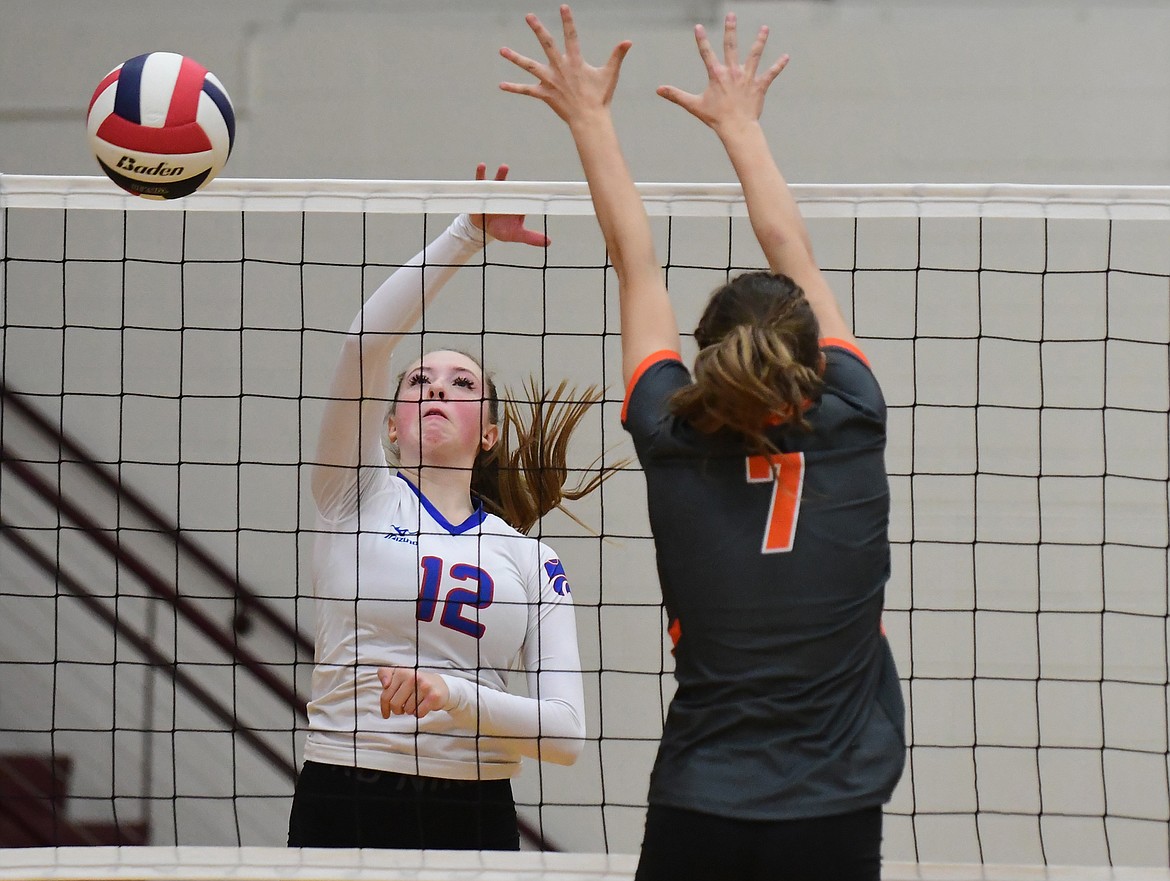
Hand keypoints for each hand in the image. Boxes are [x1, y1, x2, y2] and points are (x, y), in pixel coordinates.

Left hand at [378, 666, 449, 719]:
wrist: (440, 685)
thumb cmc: (416, 682)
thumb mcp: (399, 674)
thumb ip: (385, 674)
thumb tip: (384, 684)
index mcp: (402, 671)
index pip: (386, 694)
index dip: (384, 707)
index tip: (386, 713)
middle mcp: (412, 677)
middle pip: (395, 704)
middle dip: (397, 710)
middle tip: (402, 709)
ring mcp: (423, 686)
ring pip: (407, 710)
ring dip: (409, 711)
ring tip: (414, 704)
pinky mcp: (432, 696)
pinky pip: (418, 713)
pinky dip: (418, 713)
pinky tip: (421, 707)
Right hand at [468, 163, 550, 247]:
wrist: (484, 230)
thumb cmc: (502, 230)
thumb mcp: (517, 235)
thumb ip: (531, 237)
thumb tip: (549, 242)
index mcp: (518, 204)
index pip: (527, 197)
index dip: (532, 193)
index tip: (539, 190)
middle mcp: (508, 196)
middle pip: (513, 187)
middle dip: (518, 182)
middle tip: (519, 174)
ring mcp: (496, 193)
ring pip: (499, 182)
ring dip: (501, 175)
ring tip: (504, 168)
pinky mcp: (483, 193)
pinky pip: (482, 182)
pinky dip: (481, 175)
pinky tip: (481, 167)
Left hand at [499, 4, 631, 126]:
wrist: (589, 119)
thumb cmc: (600, 97)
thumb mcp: (609, 74)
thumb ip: (617, 56)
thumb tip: (628, 41)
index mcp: (575, 61)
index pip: (571, 36)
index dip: (567, 21)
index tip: (562, 6)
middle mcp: (560, 68)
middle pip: (546, 44)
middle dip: (538, 29)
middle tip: (528, 16)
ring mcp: (550, 81)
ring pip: (530, 66)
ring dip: (515, 58)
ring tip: (502, 50)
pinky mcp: (544, 94)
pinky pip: (526, 91)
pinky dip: (514, 88)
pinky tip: (501, 85)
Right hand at [657, 13, 787, 133]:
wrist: (736, 128)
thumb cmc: (715, 118)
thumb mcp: (693, 105)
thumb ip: (676, 95)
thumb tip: (658, 90)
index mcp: (716, 75)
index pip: (706, 53)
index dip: (701, 39)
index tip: (699, 26)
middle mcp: (733, 72)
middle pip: (731, 46)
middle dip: (731, 29)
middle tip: (731, 14)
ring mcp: (747, 78)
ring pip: (754, 55)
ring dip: (760, 40)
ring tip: (765, 28)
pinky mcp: (759, 86)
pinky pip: (771, 73)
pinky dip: (779, 65)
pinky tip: (786, 57)